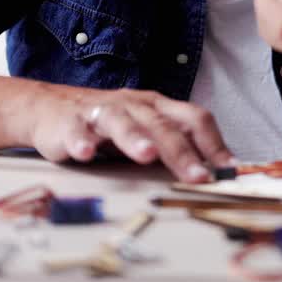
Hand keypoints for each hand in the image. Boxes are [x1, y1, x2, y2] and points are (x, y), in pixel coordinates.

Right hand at [27, 87, 234, 182]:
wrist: (52, 108)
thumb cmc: (109, 123)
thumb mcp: (147, 129)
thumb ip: (176, 145)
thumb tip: (214, 172)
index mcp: (158, 107)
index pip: (194, 118)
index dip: (214, 143)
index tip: (228, 170)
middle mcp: (134, 105)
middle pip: (162, 125)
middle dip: (181, 152)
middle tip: (197, 176)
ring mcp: (102, 111)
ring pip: (122, 122)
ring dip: (135, 138)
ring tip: (146, 156)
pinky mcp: (71, 122)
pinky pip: (77, 131)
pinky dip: (81, 141)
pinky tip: (86, 154)